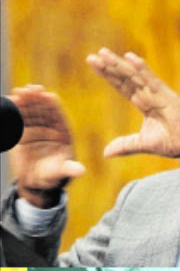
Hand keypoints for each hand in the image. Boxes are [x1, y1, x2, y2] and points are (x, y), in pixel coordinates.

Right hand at [7, 85, 84, 207]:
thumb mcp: (62, 172)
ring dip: (24, 101)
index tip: (47, 95)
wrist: (38, 181)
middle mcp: (50, 127)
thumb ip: (69, 169)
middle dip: (37, 98)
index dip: (52, 105)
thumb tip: (81, 170)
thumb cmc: (54, 175)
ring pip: (30, 111)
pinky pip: (18, 120)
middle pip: (43, 109)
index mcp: (63, 132)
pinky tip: (8, 103)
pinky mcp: (22, 133)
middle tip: (29, 89)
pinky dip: (14, 112)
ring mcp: (36, 129)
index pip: (58, 114)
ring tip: (18, 93)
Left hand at [86, 48, 179, 157]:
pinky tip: (130, 58)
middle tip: (93, 56)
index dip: (109, 76)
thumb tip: (105, 153)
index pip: (123, 86)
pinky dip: (141, 69)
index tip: (93, 64)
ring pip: (135, 76)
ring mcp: (158, 94)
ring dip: (119, 65)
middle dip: (109, 67)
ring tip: (103, 53)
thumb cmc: (174, 143)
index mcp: (145, 104)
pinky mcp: (167, 96)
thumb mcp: (144, 144)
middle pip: (126, 78)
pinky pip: (152, 80)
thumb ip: (126, 145)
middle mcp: (150, 95)